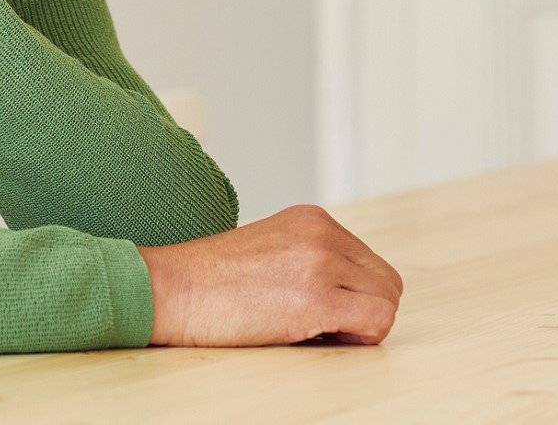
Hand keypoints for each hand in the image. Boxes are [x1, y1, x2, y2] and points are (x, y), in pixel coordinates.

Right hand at [136, 204, 403, 346]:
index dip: (352, 296)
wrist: (171, 290)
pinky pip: (377, 321)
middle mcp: (323, 233)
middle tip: (321, 327)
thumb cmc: (209, 282)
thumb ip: (310, 258)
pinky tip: (316, 336)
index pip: (370, 263)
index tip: (318, 311)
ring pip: (387, 302)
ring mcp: (321, 262)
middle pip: (386, 282)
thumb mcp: (270, 249)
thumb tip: (350, 298)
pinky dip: (358, 338)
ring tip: (313, 331)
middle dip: (363, 310)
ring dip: (359, 326)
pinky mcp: (317, 296)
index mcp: (312, 219)